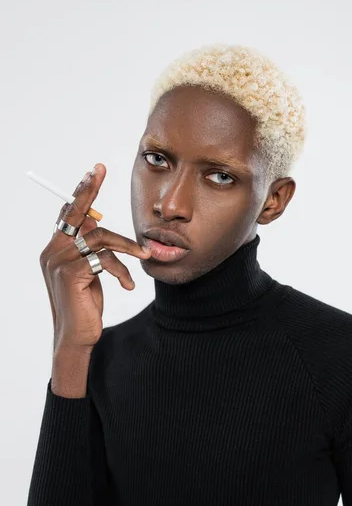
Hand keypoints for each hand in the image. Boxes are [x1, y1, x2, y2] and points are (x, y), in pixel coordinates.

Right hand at [39, 164, 150, 353]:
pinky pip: (104, 259)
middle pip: (74, 213)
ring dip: (127, 246)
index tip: (93, 172)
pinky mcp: (71, 275)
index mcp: (56, 248)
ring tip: (143, 256)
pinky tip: (128, 285)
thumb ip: (90, 248)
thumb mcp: (89, 272)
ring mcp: (59, 262)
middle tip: (99, 169)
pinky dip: (121, 269)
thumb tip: (98, 222)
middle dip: (88, 189)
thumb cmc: (84, 304)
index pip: (67, 213)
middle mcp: (53, 251)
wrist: (77, 336)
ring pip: (99, 237)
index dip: (80, 193)